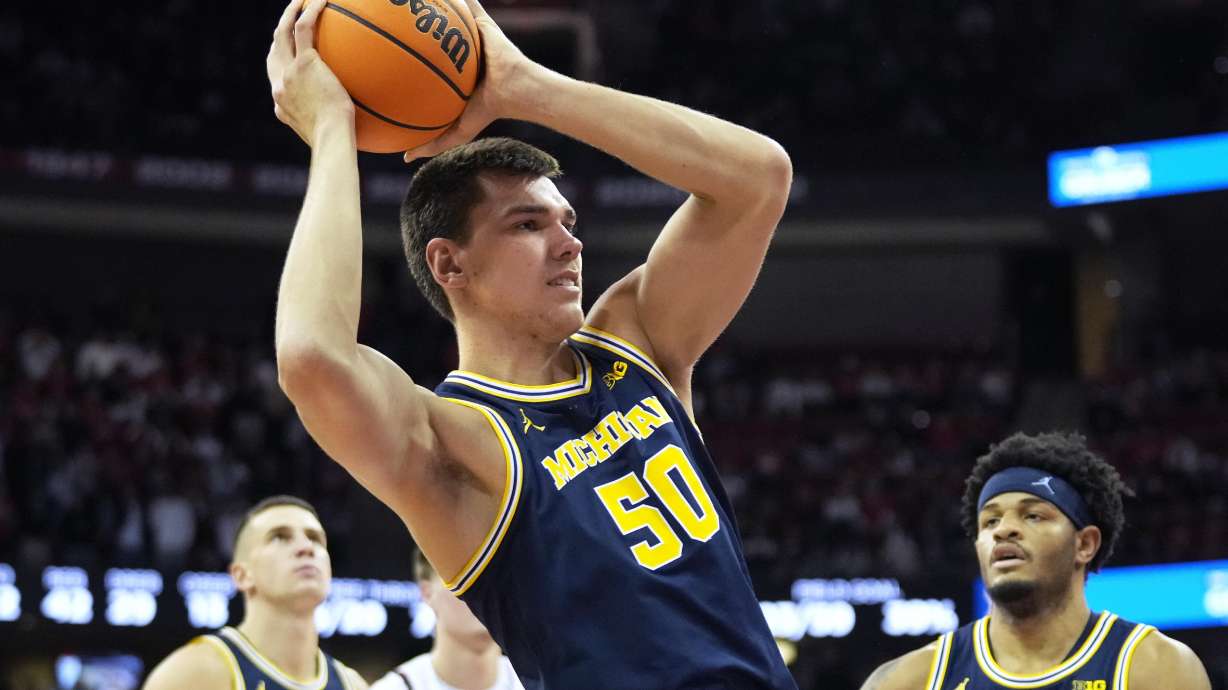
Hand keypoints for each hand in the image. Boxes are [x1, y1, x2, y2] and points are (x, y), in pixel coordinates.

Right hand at [267, 0, 354, 145]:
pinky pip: (304, 27)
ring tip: (301, 0)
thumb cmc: (338, 144)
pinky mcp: (304, 62)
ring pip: (282, 32)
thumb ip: (329, 124)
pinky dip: (310, 10)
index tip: (290, 52)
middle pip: (274, 50)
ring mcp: (288, 72)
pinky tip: (321, 0)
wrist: (331, 139)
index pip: (276, 77)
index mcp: (282, 104)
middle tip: (290, 17)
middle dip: (280, 31)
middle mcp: (279, 85)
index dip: (281, 60)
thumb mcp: (327, 136)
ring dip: (290, 13)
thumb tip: (348, 126)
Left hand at [402, 0, 543, 161]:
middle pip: (431, 39)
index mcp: (451, 75)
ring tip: (408, 2)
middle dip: (414, 29)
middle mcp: (458, 55)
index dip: (404, 61)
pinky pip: (466, 6)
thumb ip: (432, 144)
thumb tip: (405, 158)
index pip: (424, 66)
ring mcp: (471, 38)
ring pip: (447, 20)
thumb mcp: (457, 132)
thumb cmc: (488, 111)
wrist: (514, 91)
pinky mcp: (482, 23)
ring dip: (433, 10)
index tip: (381, 59)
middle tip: (388, 23)